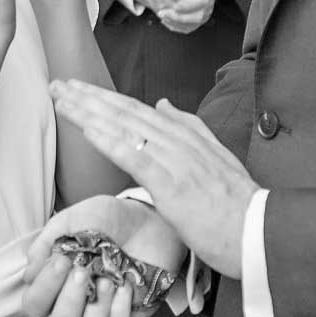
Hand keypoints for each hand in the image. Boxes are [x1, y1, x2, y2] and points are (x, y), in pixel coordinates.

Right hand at [22, 195, 184, 316]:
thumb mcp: (73, 220)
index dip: (44, 289)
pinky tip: (126, 286)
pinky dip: (121, 311)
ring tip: (109, 280)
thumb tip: (29, 274)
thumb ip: (46, 243)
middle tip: (84, 271)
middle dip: (70, 303)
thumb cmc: (109, 220)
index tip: (63, 261)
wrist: (148, 219)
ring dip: (96, 312)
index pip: (34, 305)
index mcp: (56, 286)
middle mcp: (76, 307)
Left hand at [48, 82, 255, 276]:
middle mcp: (178, 141)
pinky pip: (134, 156)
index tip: (78, 88)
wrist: (258, 232)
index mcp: (186, 135)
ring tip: (61, 99)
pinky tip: (86, 129)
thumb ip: (189, 129)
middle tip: (57, 83)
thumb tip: (164, 103)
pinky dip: (108, 140)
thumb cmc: (236, 206)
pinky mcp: (172, 183)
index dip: (105, 97)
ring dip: (89, 111)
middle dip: (88, 96)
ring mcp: (175, 160)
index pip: (137, 109)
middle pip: (125, 111)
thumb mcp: (214, 158)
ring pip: (124, 127)